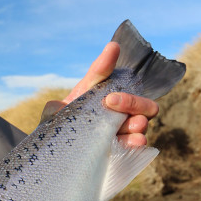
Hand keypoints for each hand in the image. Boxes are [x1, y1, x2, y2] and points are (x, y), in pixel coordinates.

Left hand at [43, 41, 158, 146]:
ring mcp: (124, 136)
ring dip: (138, 128)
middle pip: (145, 110)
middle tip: (112, 106)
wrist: (55, 141)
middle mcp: (127, 118)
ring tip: (132, 130)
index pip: (136, 95)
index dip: (131, 99)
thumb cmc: (72, 112)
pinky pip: (133, 151)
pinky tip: (134, 144)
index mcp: (121, 101)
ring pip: (141, 130)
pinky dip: (135, 147)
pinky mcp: (119, 154)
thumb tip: (114, 46)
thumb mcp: (84, 89)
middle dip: (134, 106)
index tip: (109, 96)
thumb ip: (99, 71)